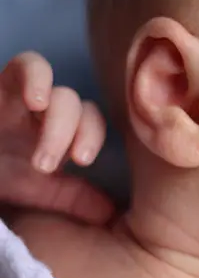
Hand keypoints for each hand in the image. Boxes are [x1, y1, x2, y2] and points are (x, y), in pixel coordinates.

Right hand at [0, 52, 113, 224]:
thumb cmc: (0, 175)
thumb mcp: (34, 189)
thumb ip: (70, 198)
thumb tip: (108, 213)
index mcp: (59, 133)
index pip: (91, 121)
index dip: (92, 134)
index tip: (82, 160)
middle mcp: (44, 112)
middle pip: (73, 104)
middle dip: (64, 131)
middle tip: (43, 164)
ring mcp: (22, 95)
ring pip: (54, 86)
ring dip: (55, 110)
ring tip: (43, 127)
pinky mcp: (0, 86)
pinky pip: (24, 65)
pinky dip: (35, 76)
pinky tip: (34, 99)